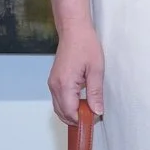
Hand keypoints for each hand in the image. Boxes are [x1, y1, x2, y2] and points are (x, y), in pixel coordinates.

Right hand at [45, 0, 103, 123]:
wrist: (73, 30)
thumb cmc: (85, 45)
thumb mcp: (96, 70)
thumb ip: (95, 93)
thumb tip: (97, 111)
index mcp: (64, 84)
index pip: (71, 113)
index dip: (83, 119)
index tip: (96, 118)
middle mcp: (55, 86)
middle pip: (63, 114)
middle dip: (77, 119)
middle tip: (94, 114)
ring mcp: (52, 83)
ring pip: (59, 108)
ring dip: (73, 113)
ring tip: (89, 108)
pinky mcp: (54, 81)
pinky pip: (59, 100)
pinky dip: (68, 105)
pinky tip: (81, 101)